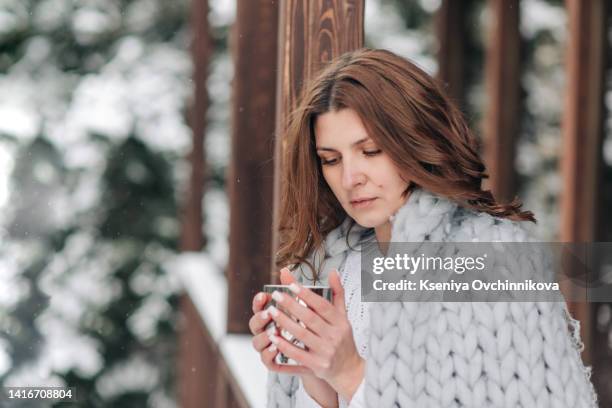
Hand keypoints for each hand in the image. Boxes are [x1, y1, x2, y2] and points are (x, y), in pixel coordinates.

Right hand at [248, 282, 311, 375]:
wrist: (316, 352)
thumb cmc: (306, 325)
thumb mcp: (303, 306)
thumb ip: (292, 289)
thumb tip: (285, 269)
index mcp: (269, 315)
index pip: (258, 306)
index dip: (258, 301)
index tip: (264, 295)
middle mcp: (264, 330)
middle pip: (254, 324)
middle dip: (260, 317)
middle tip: (268, 313)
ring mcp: (266, 346)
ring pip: (257, 342)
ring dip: (263, 337)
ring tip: (272, 332)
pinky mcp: (273, 362)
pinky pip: (266, 360)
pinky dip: (268, 354)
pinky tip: (275, 349)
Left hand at [266, 268, 364, 400]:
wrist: (348, 370)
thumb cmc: (342, 339)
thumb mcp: (343, 316)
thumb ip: (337, 293)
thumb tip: (333, 271)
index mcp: (340, 322)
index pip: (322, 306)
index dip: (307, 294)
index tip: (291, 285)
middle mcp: (334, 336)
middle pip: (310, 318)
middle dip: (291, 305)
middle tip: (276, 295)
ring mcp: (325, 352)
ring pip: (301, 335)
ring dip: (285, 323)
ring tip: (271, 312)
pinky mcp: (316, 366)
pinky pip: (297, 354)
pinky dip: (284, 346)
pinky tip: (273, 336)